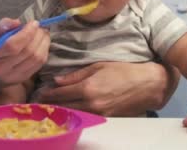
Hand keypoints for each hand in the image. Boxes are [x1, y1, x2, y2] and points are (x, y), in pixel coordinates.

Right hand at [0, 18, 49, 86]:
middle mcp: (1, 68)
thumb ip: (4, 25)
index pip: (12, 45)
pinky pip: (39, 64)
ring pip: (36, 58)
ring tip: (44, 33)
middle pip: (27, 51)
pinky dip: (44, 51)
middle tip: (41, 27)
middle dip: (38, 36)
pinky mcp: (23, 78)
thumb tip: (17, 22)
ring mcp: (13, 76)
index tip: (34, 23)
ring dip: (44, 43)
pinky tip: (43, 43)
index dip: (27, 33)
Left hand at [32, 61, 176, 115]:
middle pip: (64, 107)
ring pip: (73, 114)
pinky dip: (76, 114)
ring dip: (62, 111)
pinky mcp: (105, 118)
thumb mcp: (98, 67)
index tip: (39, 94)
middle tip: (40, 103)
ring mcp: (98, 113)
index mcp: (87, 88)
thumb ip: (76, 75)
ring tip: (51, 108)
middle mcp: (90, 104)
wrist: (147, 84)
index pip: (61, 93)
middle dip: (51, 105)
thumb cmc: (123, 70)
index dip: (48, 94)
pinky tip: (69, 111)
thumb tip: (57, 80)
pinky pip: (85, 117)